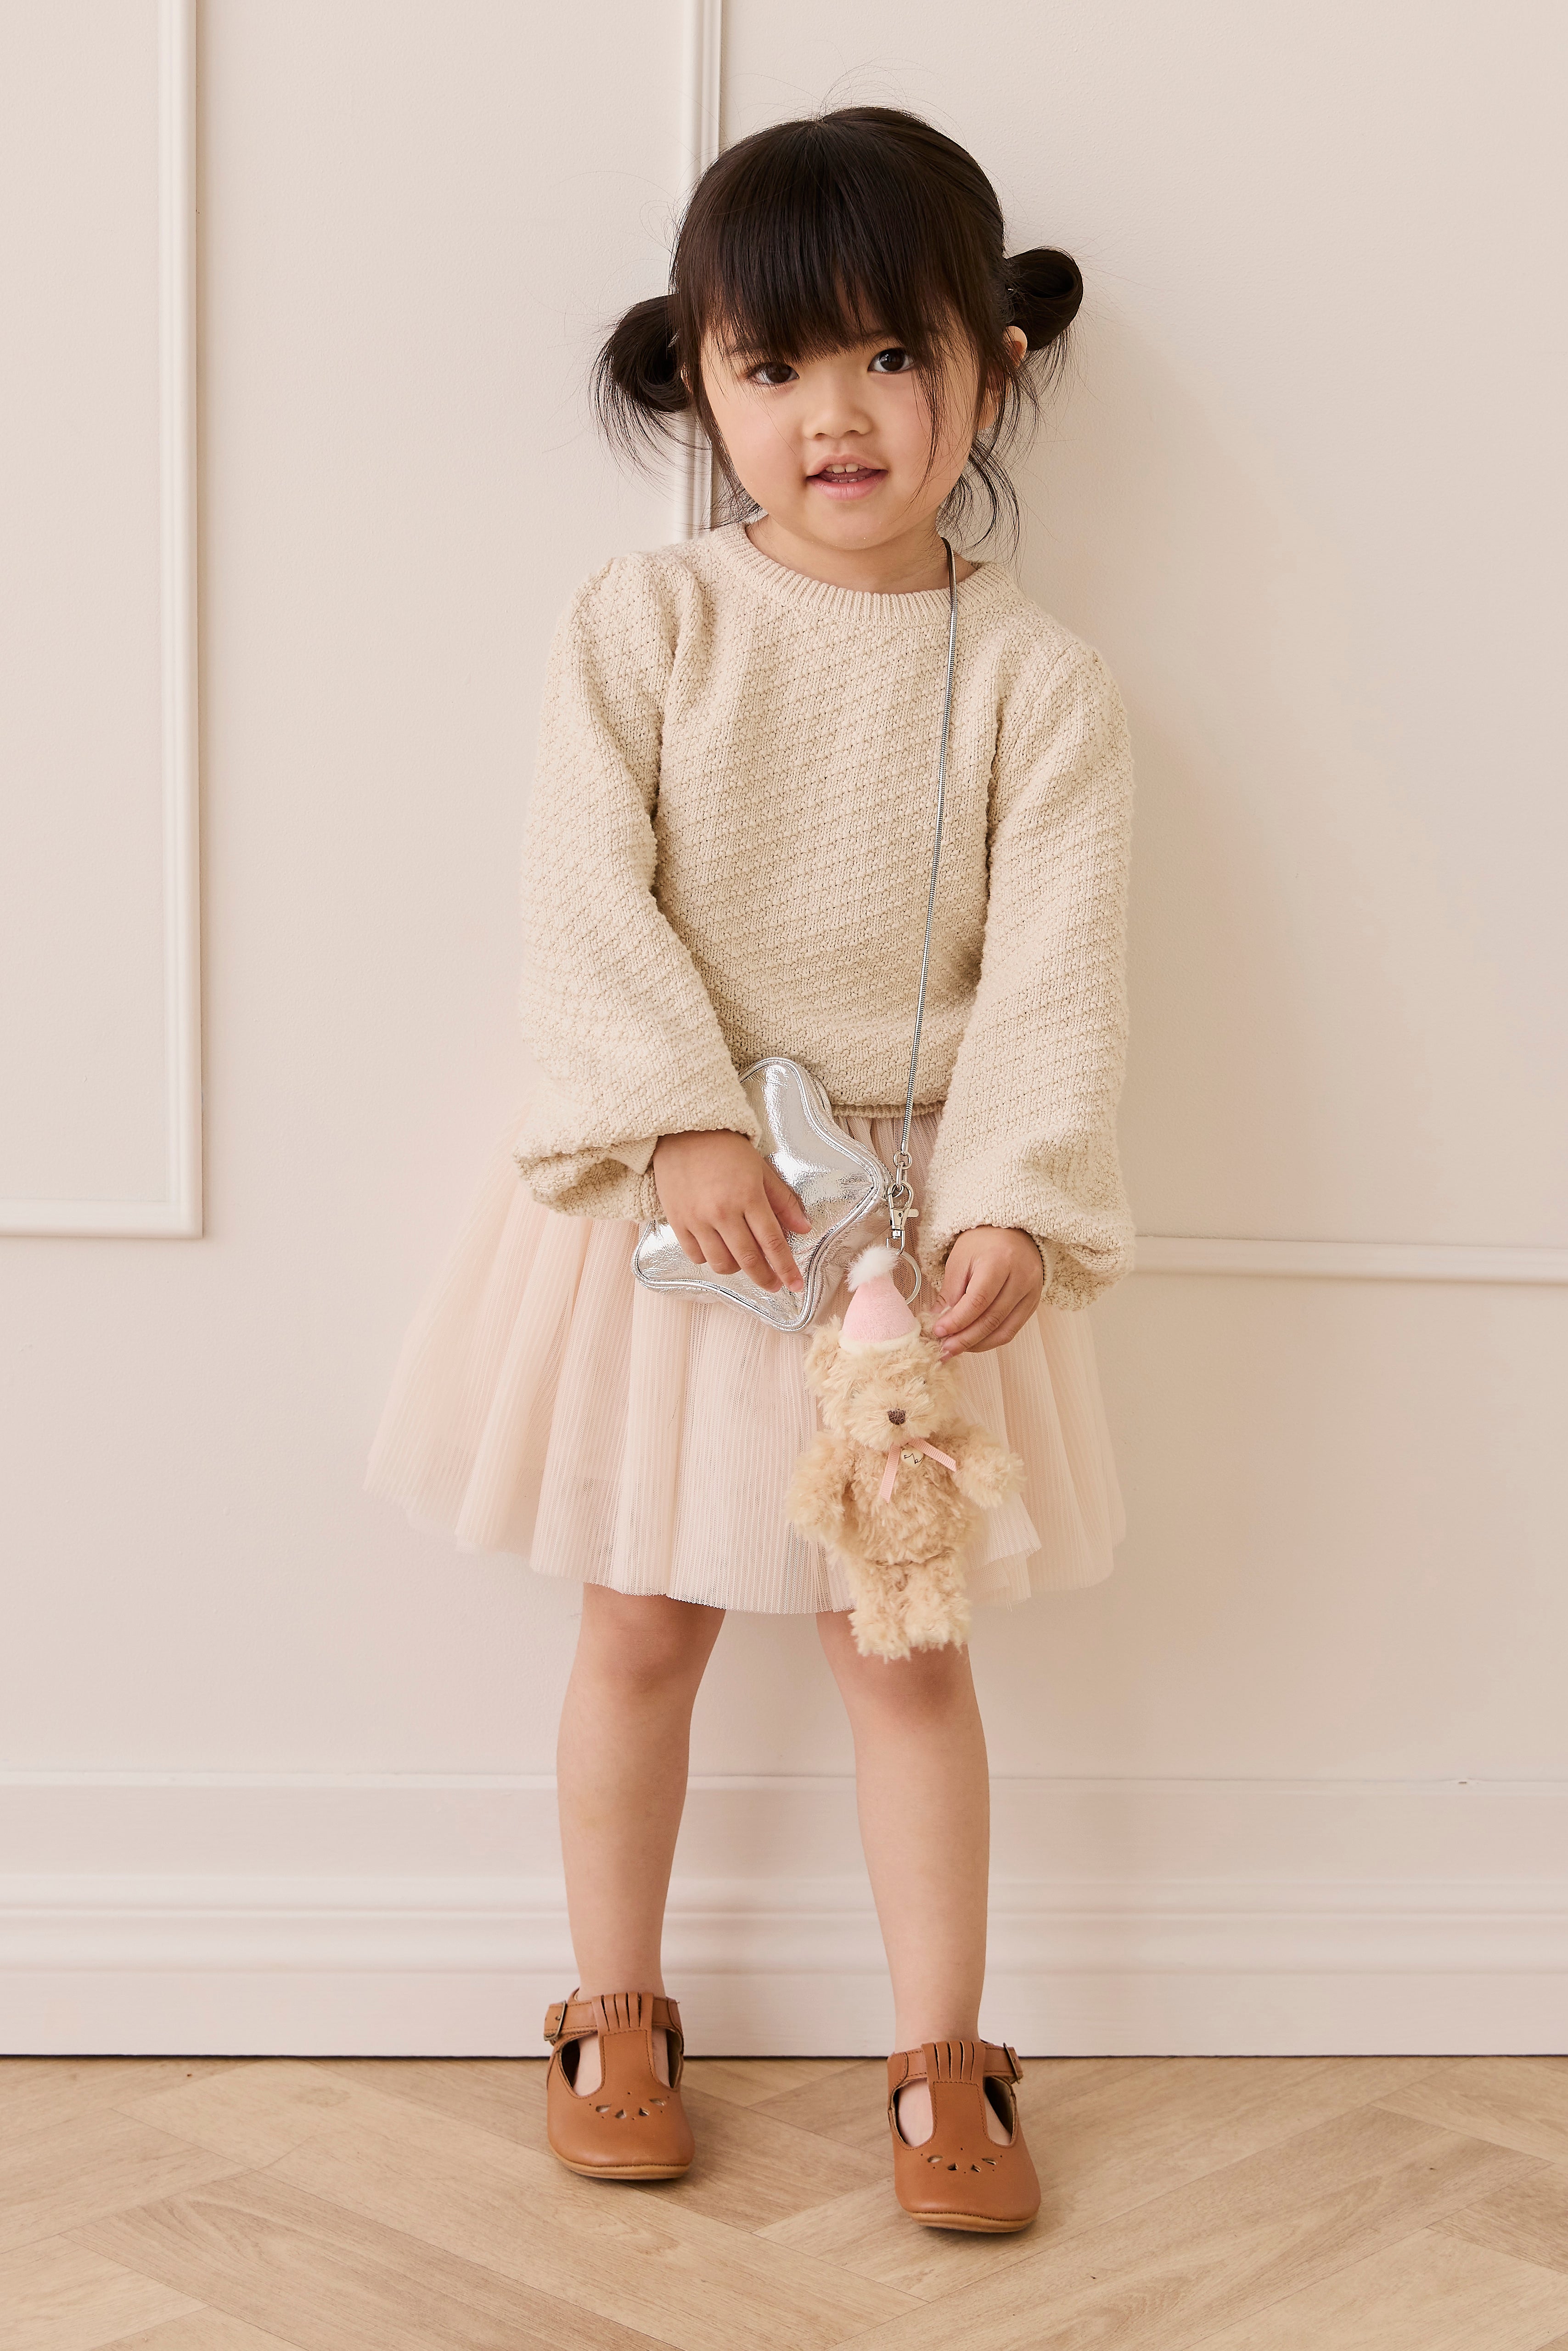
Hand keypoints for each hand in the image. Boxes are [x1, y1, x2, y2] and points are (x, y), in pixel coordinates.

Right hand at [652, 1130, 810, 1293]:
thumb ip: (783, 1201)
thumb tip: (804, 1229)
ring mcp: (697, 1219)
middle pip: (748, 1260)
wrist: (681, 1133)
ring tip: (745, 1262)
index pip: (772, 1242)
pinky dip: (711, 1259)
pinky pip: (697, 1256)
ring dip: (737, 1269)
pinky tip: (719, 1250)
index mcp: (748, 1196)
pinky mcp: (678, 1222)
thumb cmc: (725, 1149)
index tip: (795, 1285)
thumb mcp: (761, 1169)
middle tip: (774, 1285)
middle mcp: (722, 1212)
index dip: (786, 1268)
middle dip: (766, 1278)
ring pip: (721, 1263)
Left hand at [931, 1227, 1043, 1358]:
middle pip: (992, 1319)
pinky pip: (1012, 1330)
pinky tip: (974, 1342)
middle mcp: (1021, 1278)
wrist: (1011, 1232)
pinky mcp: (1033, 1303)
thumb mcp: (959, 1260)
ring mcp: (1031, 1293)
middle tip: (944, 1349)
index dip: (957, 1321)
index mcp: (1000, 1261)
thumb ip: (950, 1293)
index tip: (938, 1332)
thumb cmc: (982, 1243)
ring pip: (1003, 1330)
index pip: (978, 1300)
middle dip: (965, 1339)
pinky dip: (991, 1340)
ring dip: (977, 1345)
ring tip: (956, 1349)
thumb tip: (938, 1322)